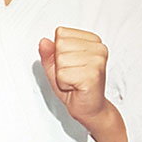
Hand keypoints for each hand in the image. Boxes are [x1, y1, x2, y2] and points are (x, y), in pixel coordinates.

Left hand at [39, 27, 132, 141]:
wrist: (89, 108)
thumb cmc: (75, 87)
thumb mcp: (56, 67)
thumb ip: (48, 53)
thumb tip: (43, 41)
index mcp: (92, 40)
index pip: (61, 33)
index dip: (59, 52)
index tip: (71, 64)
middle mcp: (98, 48)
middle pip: (60, 45)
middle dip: (60, 64)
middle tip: (72, 75)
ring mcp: (97, 61)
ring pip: (61, 60)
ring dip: (62, 75)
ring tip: (74, 81)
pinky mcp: (93, 75)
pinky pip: (63, 74)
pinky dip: (64, 84)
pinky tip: (76, 87)